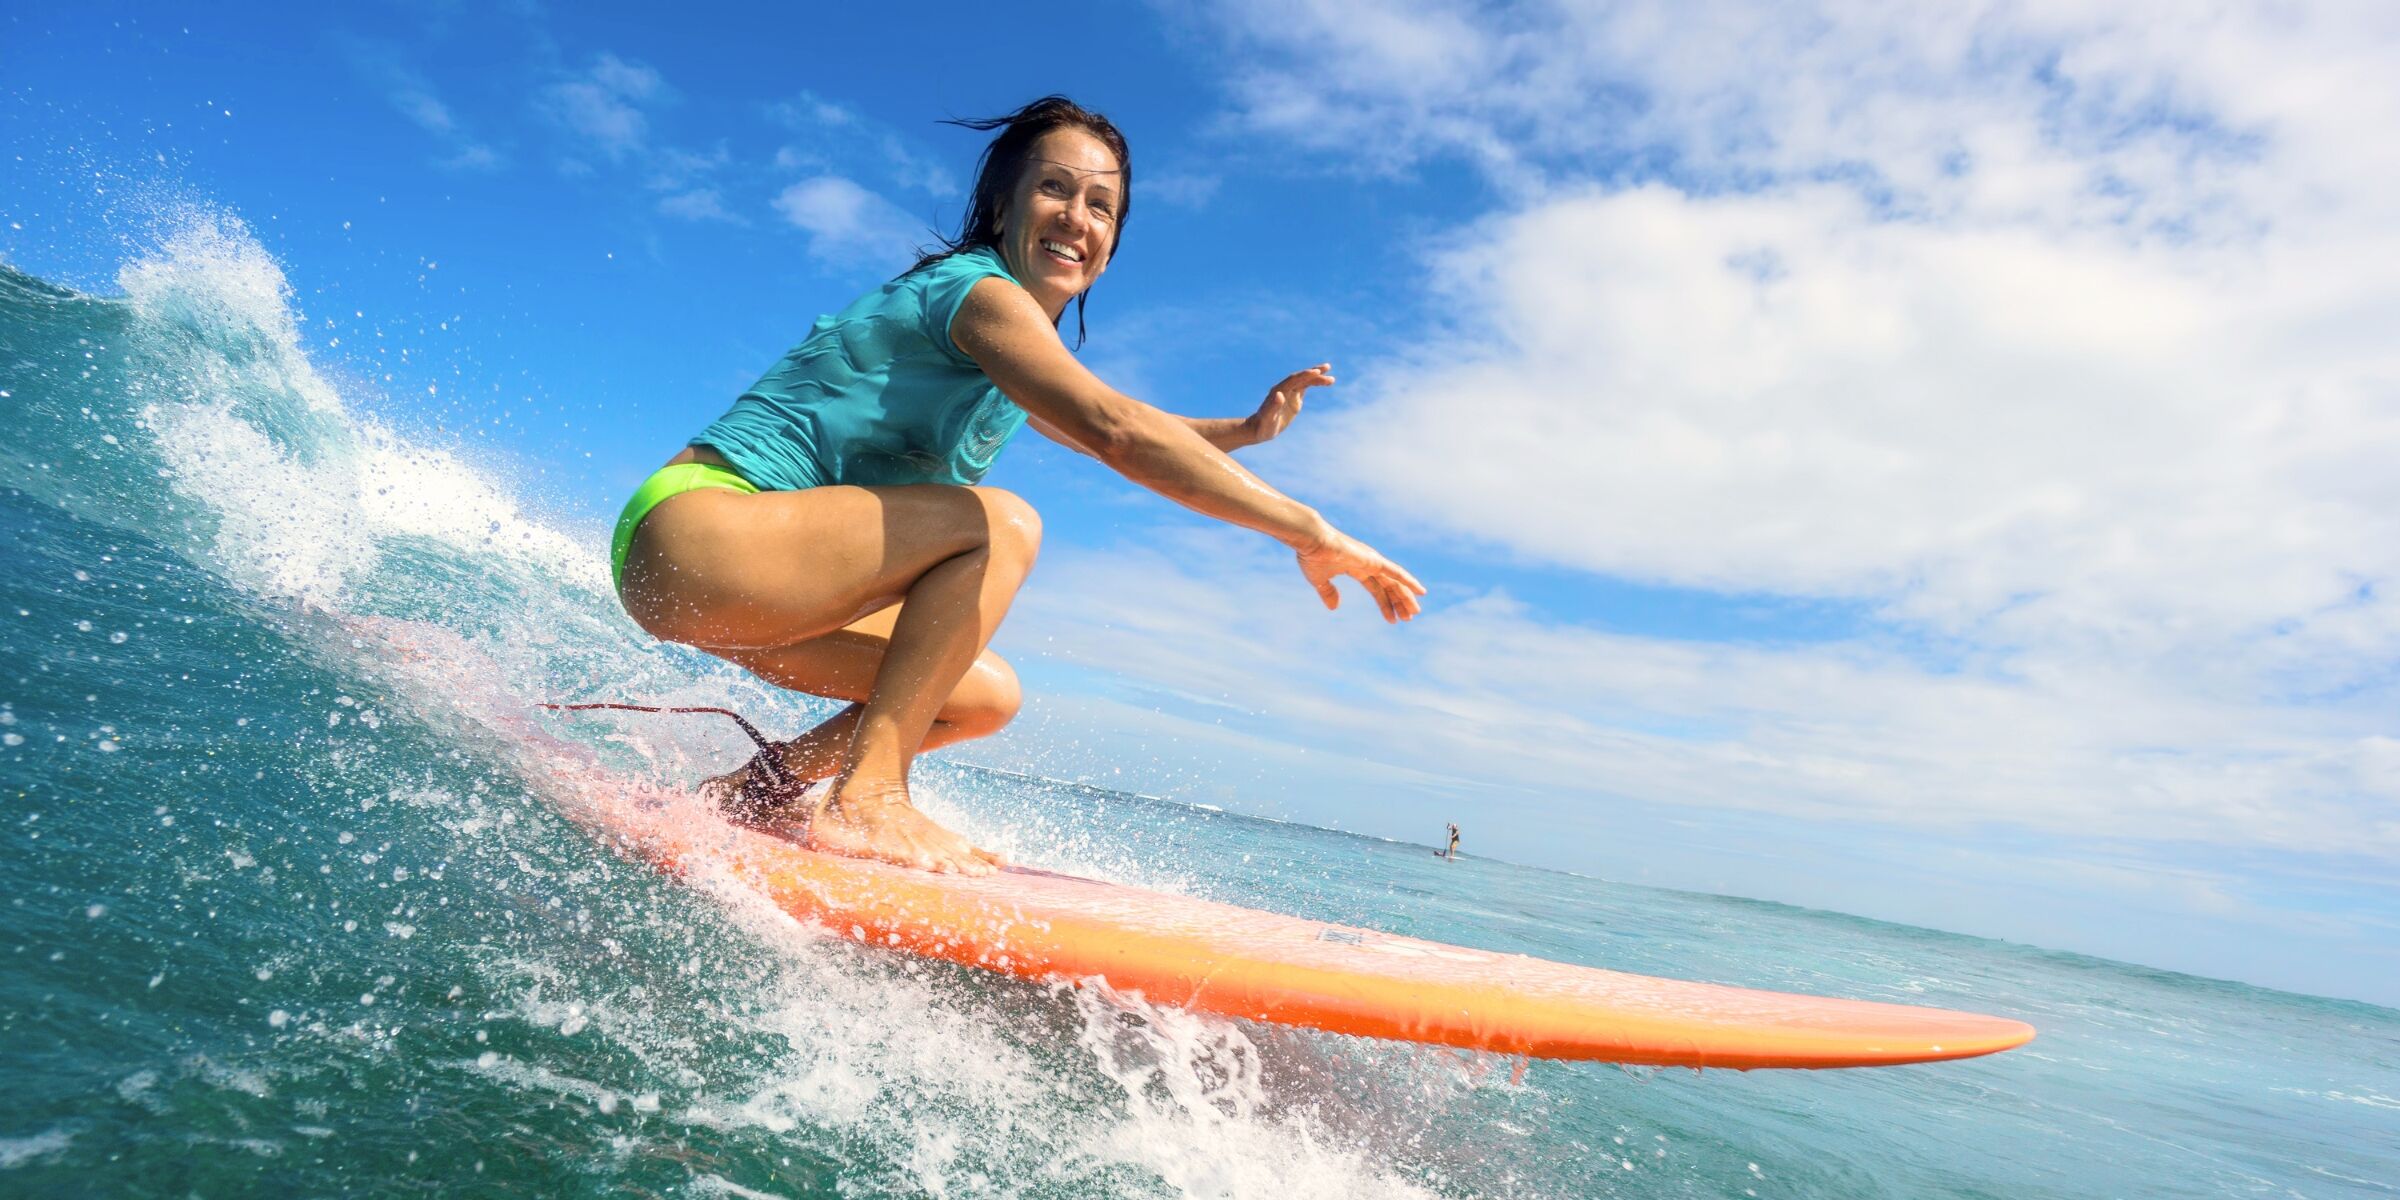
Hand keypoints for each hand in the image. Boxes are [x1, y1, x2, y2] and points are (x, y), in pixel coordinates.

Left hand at [1245, 364, 1329, 446]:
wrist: (1259, 429)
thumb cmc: (1263, 425)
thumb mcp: (1268, 418)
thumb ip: (1273, 406)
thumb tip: (1279, 394)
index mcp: (1278, 390)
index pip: (1293, 379)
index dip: (1305, 375)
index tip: (1317, 371)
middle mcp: (1284, 389)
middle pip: (1301, 377)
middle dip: (1314, 372)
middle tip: (1327, 367)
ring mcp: (1289, 393)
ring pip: (1305, 381)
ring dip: (1317, 378)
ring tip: (1332, 379)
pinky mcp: (1294, 398)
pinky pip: (1305, 387)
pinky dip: (1314, 384)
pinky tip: (1324, 382)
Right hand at [1294, 524, 1425, 623]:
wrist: (1311, 540)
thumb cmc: (1312, 556)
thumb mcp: (1320, 580)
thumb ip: (1328, 593)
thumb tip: (1334, 608)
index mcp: (1357, 568)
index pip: (1376, 589)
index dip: (1385, 604)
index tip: (1393, 620)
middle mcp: (1369, 564)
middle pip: (1389, 587)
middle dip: (1399, 602)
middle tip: (1409, 618)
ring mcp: (1373, 561)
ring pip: (1395, 582)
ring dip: (1406, 597)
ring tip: (1415, 612)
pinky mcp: (1374, 560)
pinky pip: (1396, 573)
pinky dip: (1409, 581)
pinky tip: (1420, 591)